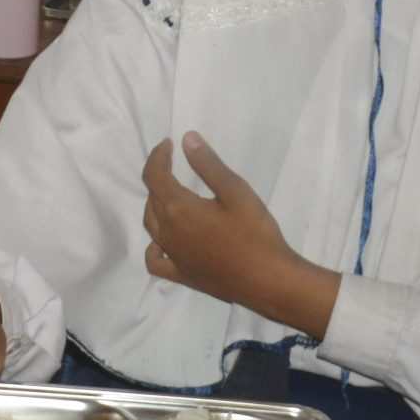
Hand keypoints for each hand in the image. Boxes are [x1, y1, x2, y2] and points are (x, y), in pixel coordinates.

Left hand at [142, 133, 339, 335]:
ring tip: (172, 195)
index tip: (168, 144)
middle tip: (175, 165)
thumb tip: (186, 139)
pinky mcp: (182, 275)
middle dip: (159, 178)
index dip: (158, 156)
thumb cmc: (255, 234)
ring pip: (152, 225)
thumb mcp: (235, 192)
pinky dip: (154, 247)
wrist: (268, 281)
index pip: (154, 176)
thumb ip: (208, 165)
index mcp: (177, 208)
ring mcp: (173, 256)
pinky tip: (165, 242)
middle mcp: (167, 232)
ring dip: (156, 205)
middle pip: (152, 199)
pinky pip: (155, 260)